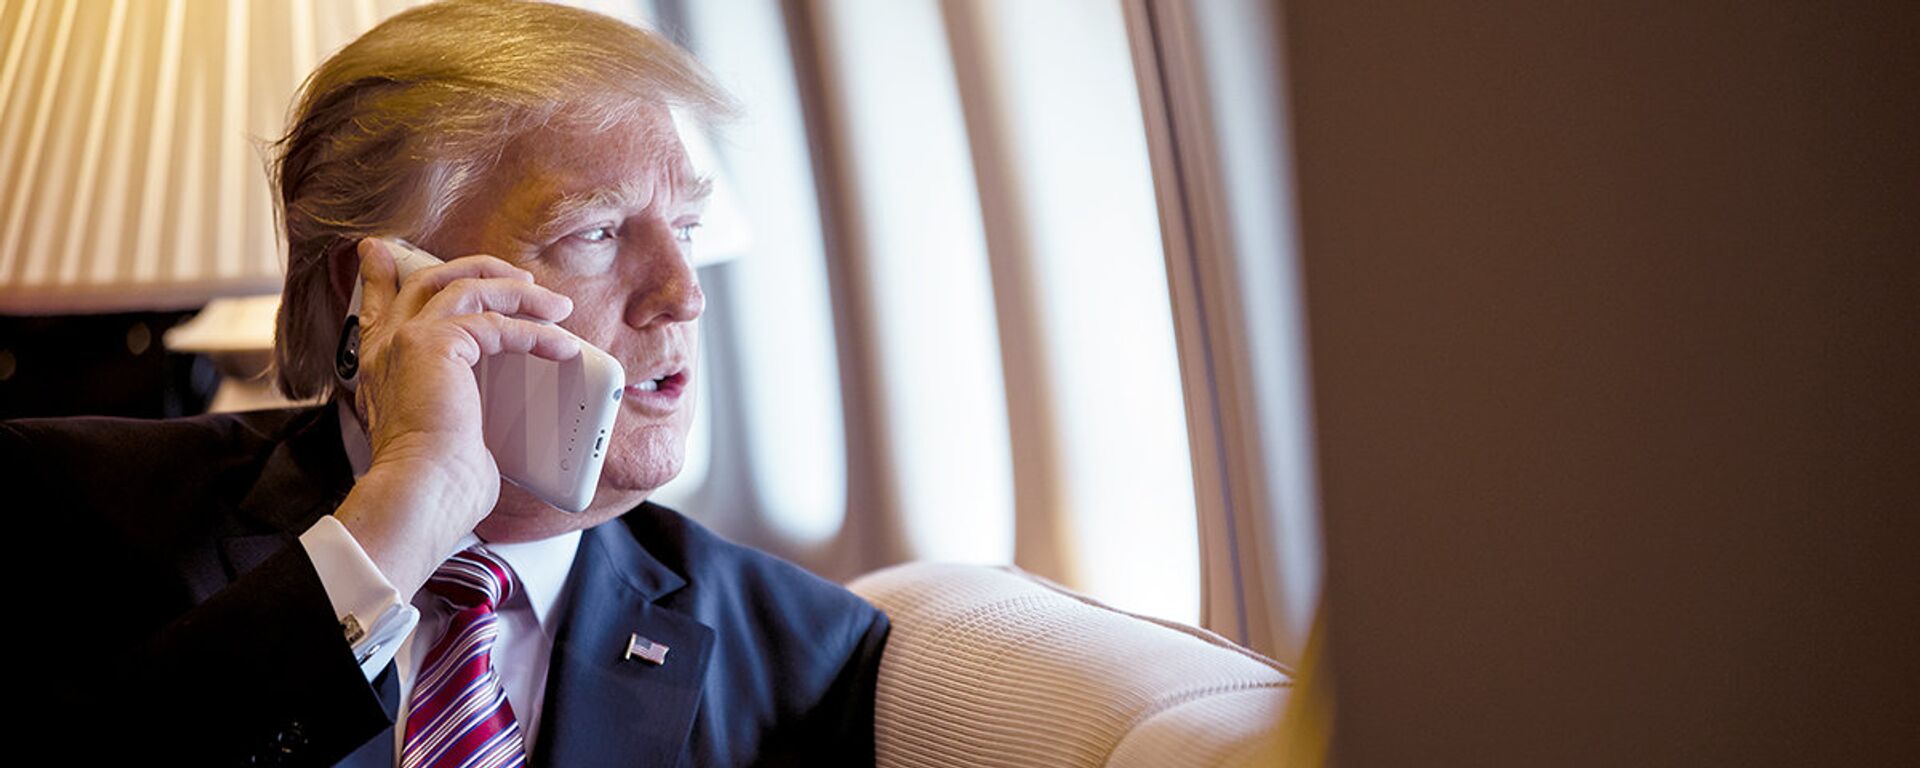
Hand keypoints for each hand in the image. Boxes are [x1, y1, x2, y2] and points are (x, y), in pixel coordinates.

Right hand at [331, 237, 580, 595]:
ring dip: (518, 294)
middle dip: (477, 268)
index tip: (382, 250)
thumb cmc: (436, 483)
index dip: (381, 273)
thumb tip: (494, 425)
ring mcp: (406, 341)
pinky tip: (561, 347)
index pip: (378, 304)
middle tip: (520, 277)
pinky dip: (534, 332)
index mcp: (381, 365)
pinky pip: (494, 323)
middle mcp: (386, 346)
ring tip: (556, 307)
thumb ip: (458, 408)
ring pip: (466, 288)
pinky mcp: (435, 345)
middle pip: (428, 279)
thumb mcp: (447, 434)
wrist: (420, 495)